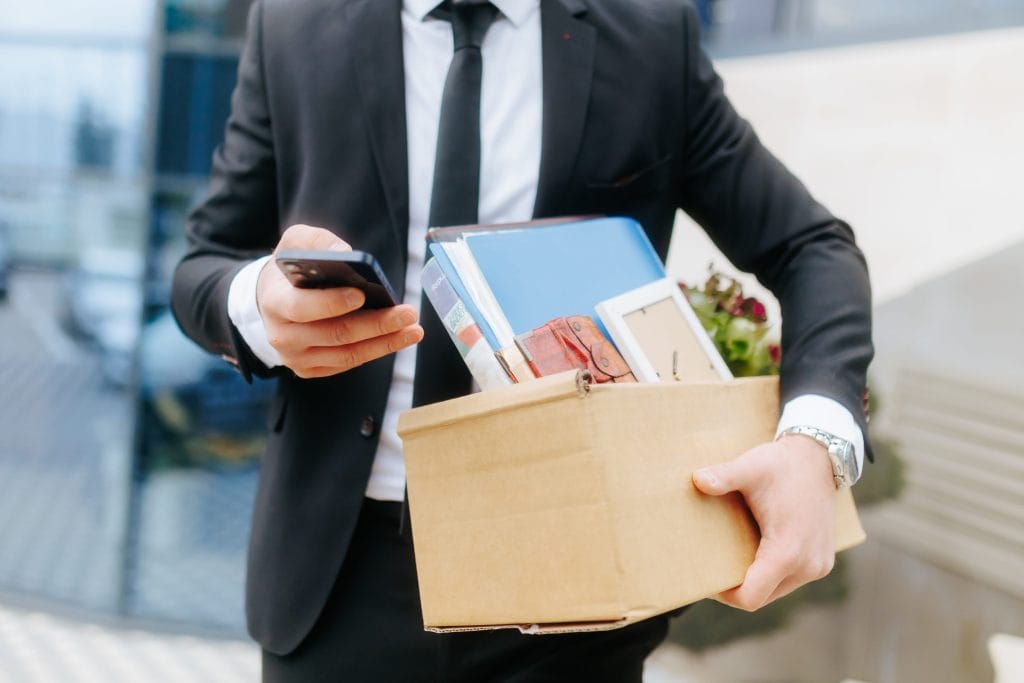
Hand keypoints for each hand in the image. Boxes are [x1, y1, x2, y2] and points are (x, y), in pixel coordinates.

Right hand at [257, 224, 422, 378]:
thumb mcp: (295, 243)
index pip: (303, 307)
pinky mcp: (310, 369)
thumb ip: (318, 242)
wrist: (271, 299)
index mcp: (275, 302)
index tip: (362, 294)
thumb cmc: (290, 269)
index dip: (332, 303)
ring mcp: (296, 357)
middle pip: (335, 334)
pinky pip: (348, 362)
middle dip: (376, 324)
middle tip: (407, 313)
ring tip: (413, 329)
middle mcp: (282, 336)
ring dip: (385, 342)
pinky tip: (397, 338)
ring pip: (347, 354)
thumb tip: (346, 253)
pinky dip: (375, 350)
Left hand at [692, 434, 836, 610]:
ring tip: (733, 556)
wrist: (818, 457)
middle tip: (714, 565)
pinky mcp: (822, 561)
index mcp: (788, 551)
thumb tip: (697, 479)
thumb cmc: (782, 465)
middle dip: (737, 587)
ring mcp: (818, 565)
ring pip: (776, 590)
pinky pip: (789, 579)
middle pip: (762, 596)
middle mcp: (808, 565)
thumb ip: (724, 476)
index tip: (707, 579)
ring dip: (755, 579)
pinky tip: (755, 550)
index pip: (751, 597)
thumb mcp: (750, 468)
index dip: (726, 595)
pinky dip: (771, 572)